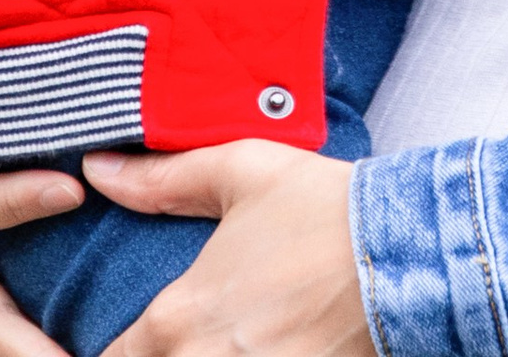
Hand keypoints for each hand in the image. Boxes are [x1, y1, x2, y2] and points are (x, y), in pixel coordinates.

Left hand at [83, 143, 371, 356]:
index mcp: (178, 320)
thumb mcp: (241, 171)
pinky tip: (264, 347)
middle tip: (187, 331)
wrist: (407, 254)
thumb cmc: (323, 209)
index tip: (139, 332)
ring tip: (227, 338)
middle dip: (156, 356)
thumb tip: (101, 170)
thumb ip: (163, 178)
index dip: (118, 348)